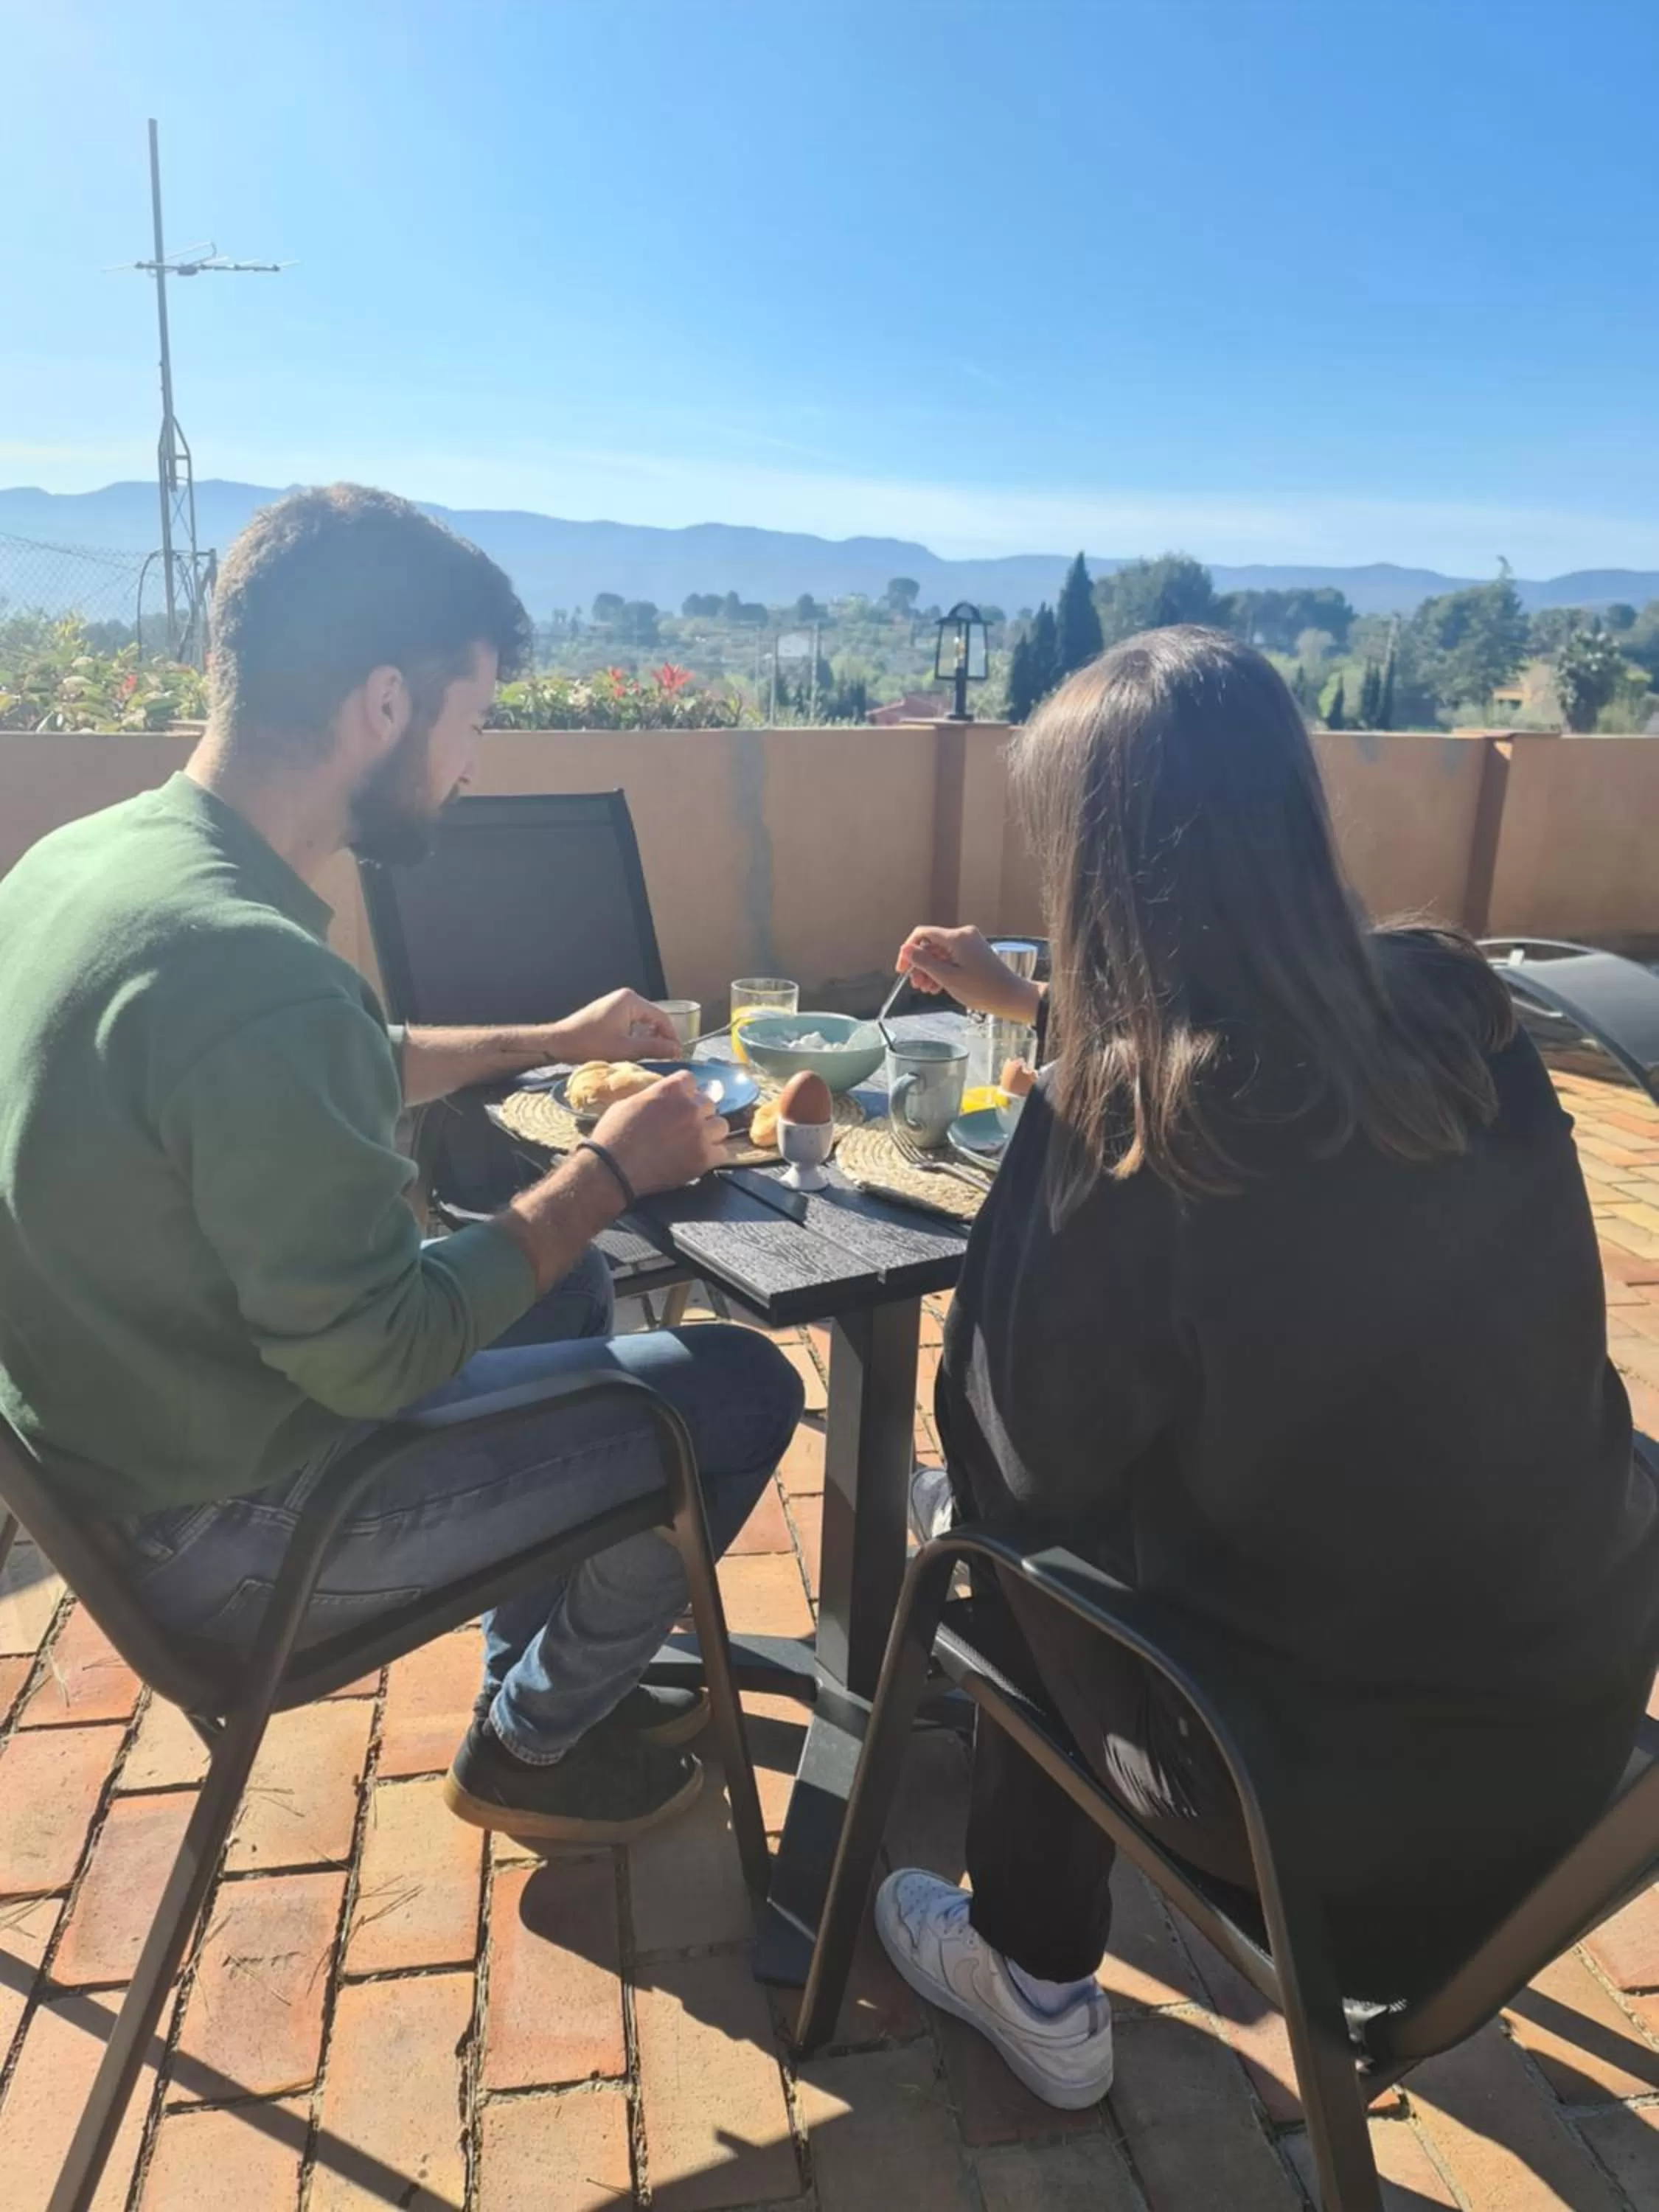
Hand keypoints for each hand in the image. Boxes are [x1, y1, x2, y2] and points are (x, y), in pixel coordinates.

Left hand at [555, 988, 680, 1062]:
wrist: (559, 1043)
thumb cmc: (589, 1044)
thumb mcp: (625, 1049)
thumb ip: (653, 1048)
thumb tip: (676, 1050)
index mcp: (631, 1000)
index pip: (662, 1017)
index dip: (672, 1036)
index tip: (677, 1054)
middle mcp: (625, 998)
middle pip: (653, 1018)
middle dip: (661, 1037)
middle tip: (667, 1057)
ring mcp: (616, 1004)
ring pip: (642, 1022)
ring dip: (649, 1038)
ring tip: (654, 1056)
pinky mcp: (609, 1012)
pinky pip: (631, 1023)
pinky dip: (637, 1036)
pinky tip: (637, 1050)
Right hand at [592, 1072, 729, 1196]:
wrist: (612, 1170)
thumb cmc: (613, 1135)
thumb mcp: (629, 1102)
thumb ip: (654, 1095)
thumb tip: (662, 1097)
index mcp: (671, 1089)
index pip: (691, 1080)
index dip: (684, 1091)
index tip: (679, 1101)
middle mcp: (690, 1107)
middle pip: (709, 1103)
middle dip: (698, 1112)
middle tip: (685, 1125)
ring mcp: (700, 1133)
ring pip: (721, 1126)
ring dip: (710, 1132)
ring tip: (695, 1141)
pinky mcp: (704, 1158)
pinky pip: (722, 1151)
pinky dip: (712, 1155)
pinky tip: (698, 1157)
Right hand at [897, 926, 1042, 1023]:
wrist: (1011, 996)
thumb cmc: (982, 990)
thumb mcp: (948, 978)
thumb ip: (925, 962)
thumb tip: (906, 949)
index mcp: (957, 938)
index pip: (922, 934)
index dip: (908, 950)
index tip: (902, 970)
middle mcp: (963, 935)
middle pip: (931, 944)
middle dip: (920, 964)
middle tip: (916, 985)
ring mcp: (970, 943)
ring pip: (940, 952)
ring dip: (930, 970)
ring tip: (927, 989)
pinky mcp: (974, 952)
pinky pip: (951, 957)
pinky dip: (942, 969)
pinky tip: (938, 986)